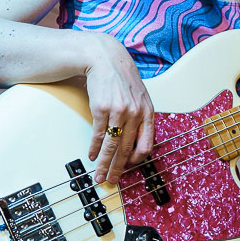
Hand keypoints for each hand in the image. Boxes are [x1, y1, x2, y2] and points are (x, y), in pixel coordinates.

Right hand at [83, 34, 154, 183]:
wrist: (107, 60)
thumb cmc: (123, 81)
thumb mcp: (140, 98)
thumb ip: (141, 119)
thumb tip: (136, 145)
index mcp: (148, 113)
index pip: (147, 145)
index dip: (137, 161)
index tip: (128, 168)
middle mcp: (135, 113)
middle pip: (127, 149)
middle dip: (118, 168)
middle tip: (111, 180)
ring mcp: (118, 111)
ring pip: (111, 145)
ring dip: (104, 163)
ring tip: (98, 174)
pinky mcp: (101, 108)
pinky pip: (98, 134)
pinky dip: (94, 148)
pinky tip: (91, 155)